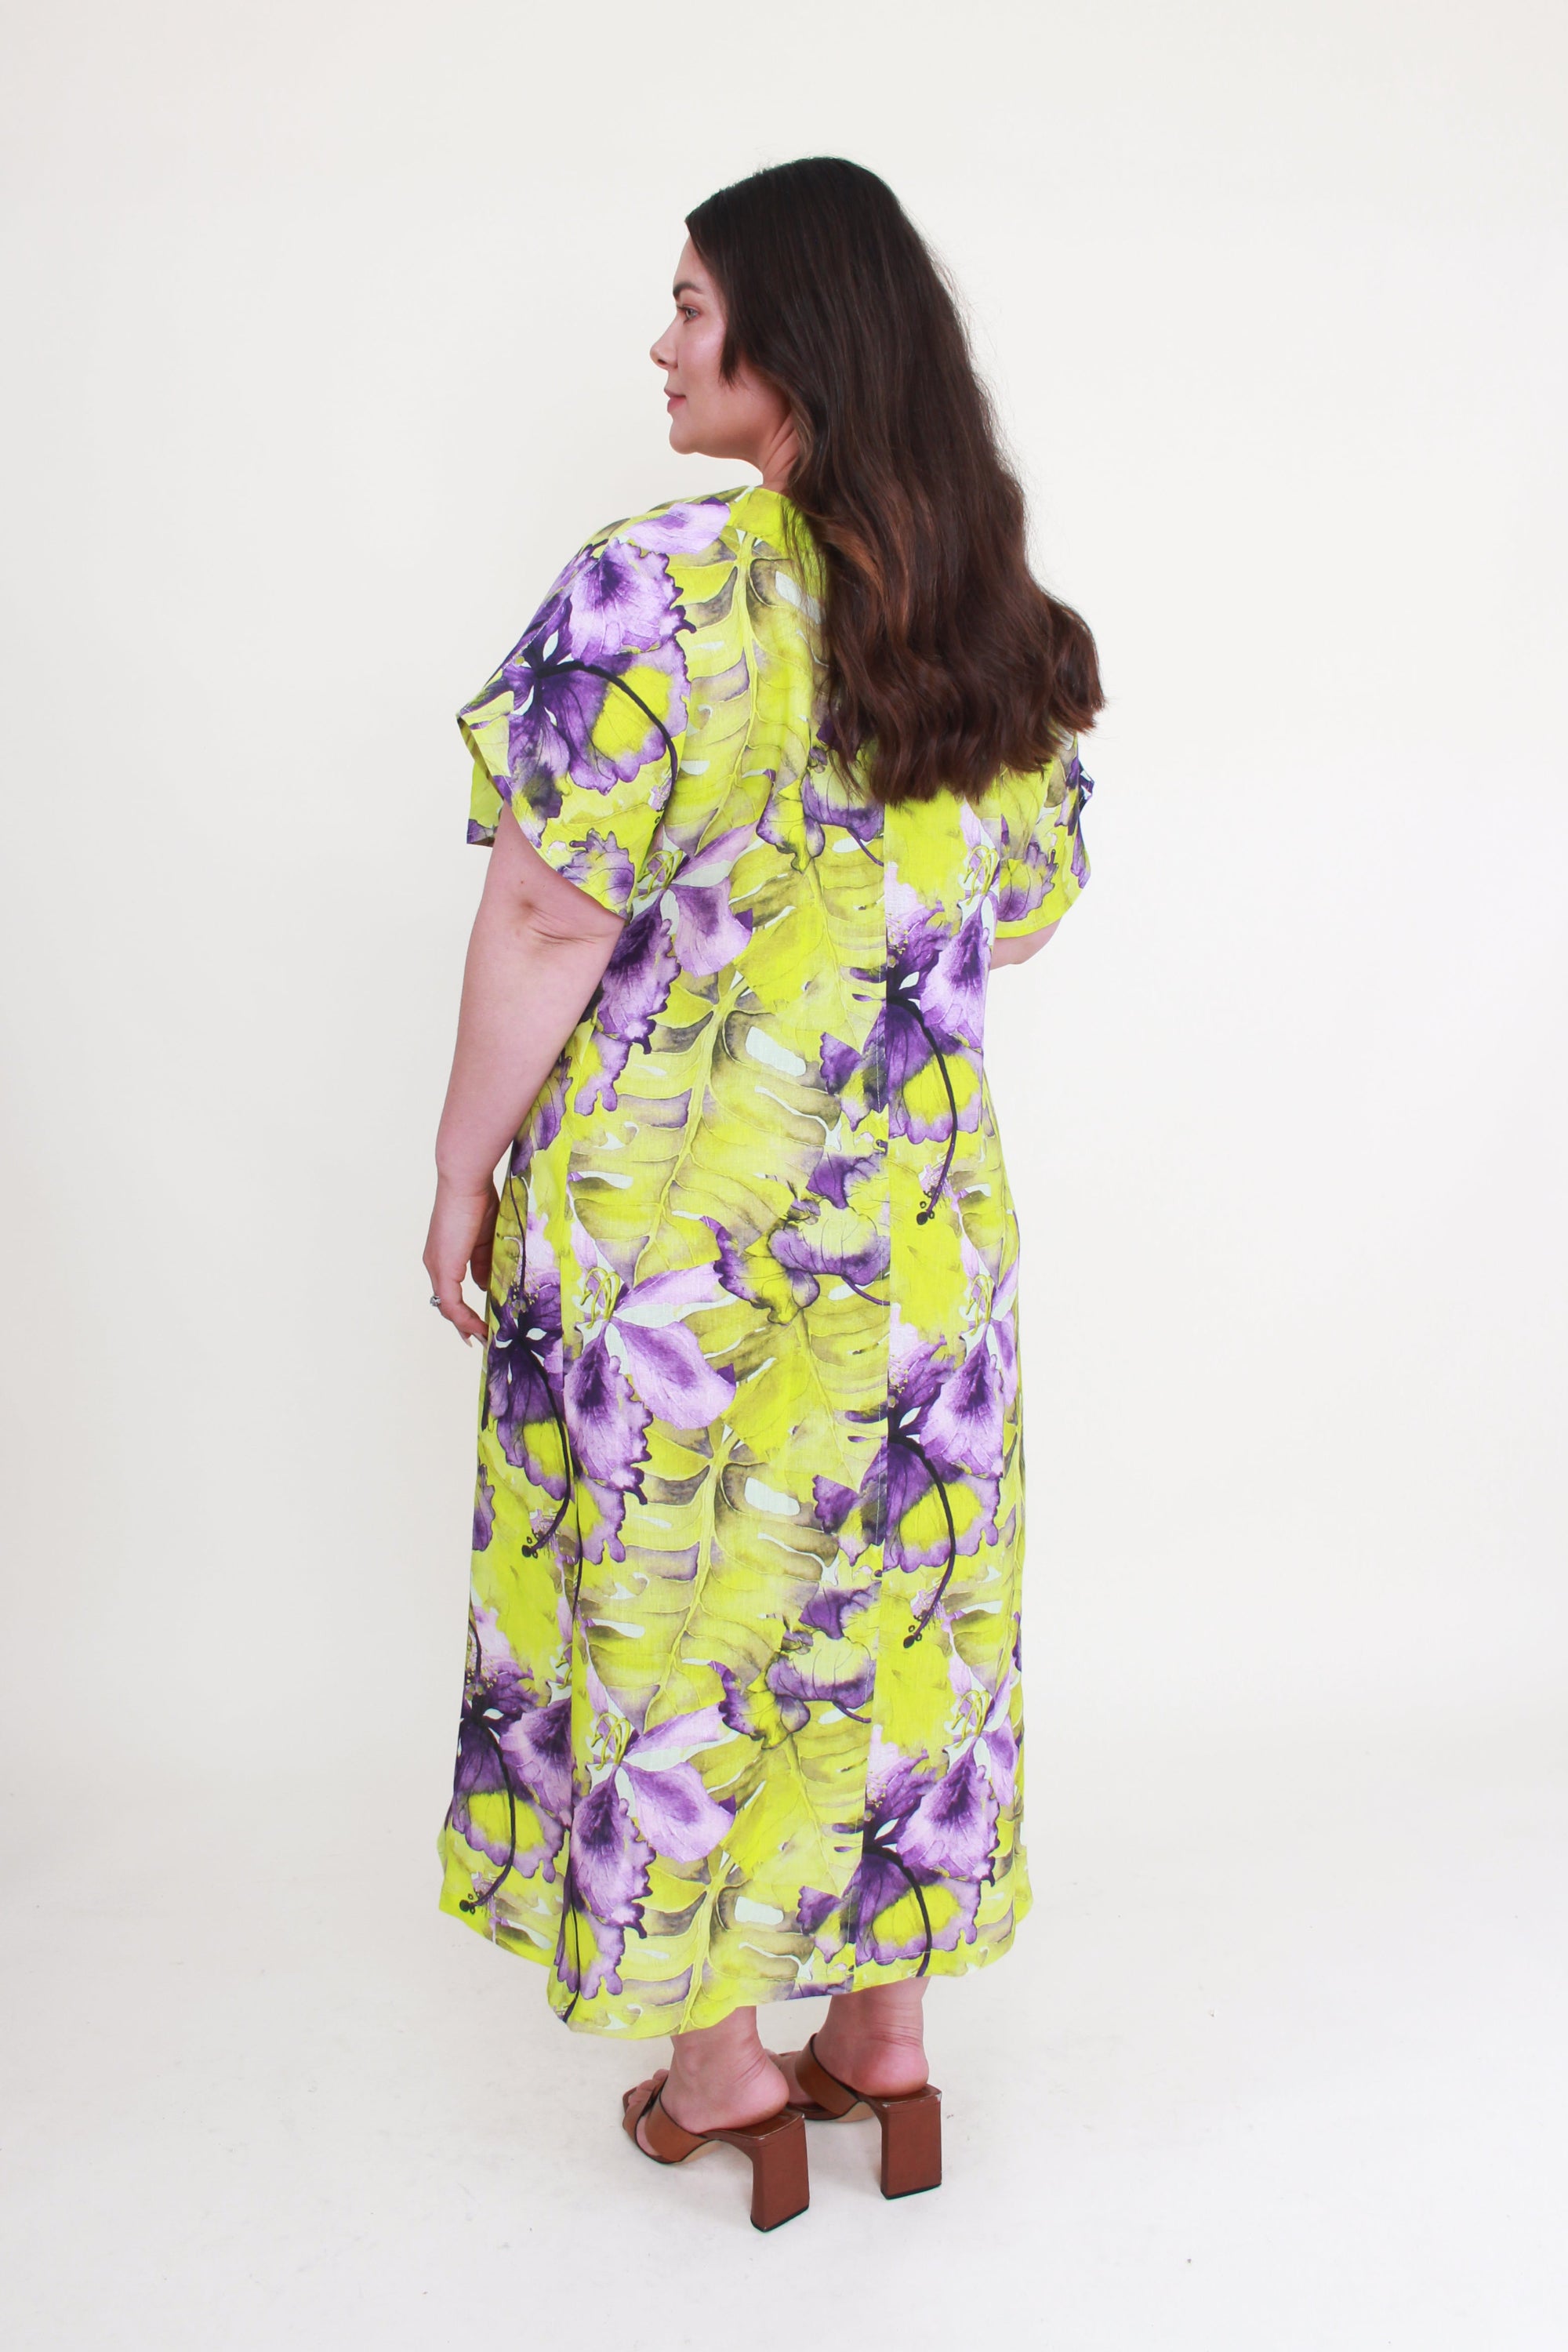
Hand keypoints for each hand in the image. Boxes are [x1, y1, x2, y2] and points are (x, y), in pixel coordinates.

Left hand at [423, 1174, 498, 1343]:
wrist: (466, 1182)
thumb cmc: (478, 1200)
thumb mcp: (486, 1238)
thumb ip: (484, 1262)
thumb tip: (485, 1285)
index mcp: (444, 1254)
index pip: (451, 1289)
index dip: (464, 1309)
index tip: (480, 1324)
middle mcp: (436, 1263)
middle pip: (447, 1302)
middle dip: (464, 1323)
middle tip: (481, 1339)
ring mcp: (437, 1267)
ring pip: (448, 1306)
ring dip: (465, 1324)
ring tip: (483, 1338)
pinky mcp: (444, 1268)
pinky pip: (451, 1303)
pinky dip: (464, 1318)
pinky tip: (478, 1328)